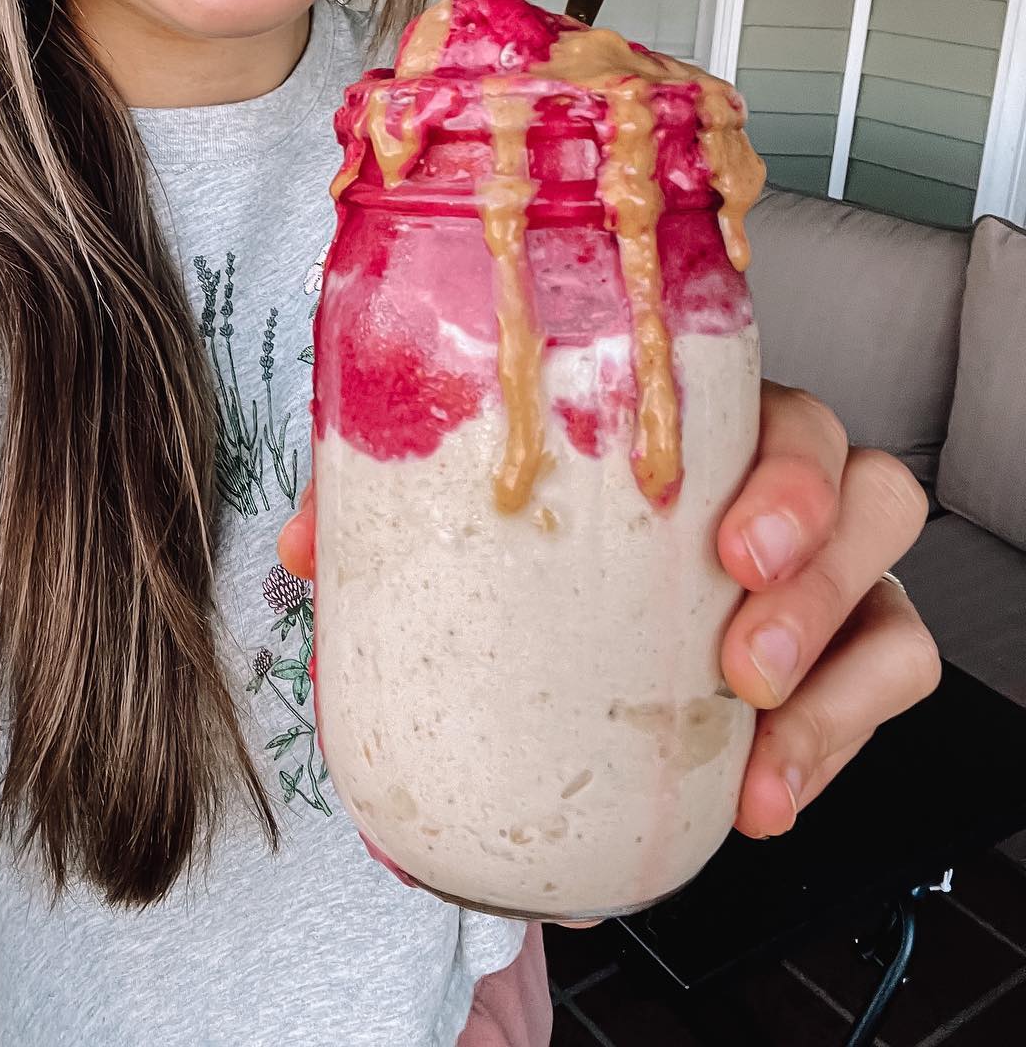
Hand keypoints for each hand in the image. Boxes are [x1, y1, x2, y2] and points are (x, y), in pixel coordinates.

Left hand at [276, 383, 942, 849]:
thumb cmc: (535, 540)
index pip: (776, 404)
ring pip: (890, 591)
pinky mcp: (838, 666)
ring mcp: (820, 582)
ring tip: (752, 716)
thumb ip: (392, 508)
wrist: (561, 652)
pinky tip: (762, 792)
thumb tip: (307, 541)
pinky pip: (882, 686)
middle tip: (739, 633)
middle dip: (817, 561)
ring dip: (835, 660)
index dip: (777, 464)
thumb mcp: (467, 512)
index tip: (721, 536)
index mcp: (699, 427)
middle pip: (862, 487)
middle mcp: (776, 493)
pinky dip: (834, 743)